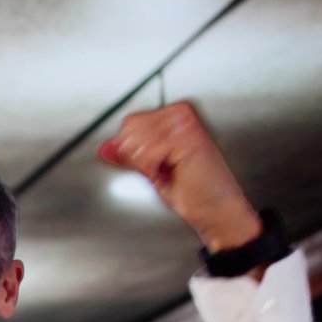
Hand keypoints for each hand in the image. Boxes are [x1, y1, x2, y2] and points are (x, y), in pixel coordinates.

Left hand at [97, 102, 261, 253]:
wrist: (215, 209)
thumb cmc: (191, 191)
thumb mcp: (150, 168)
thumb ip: (129, 154)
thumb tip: (106, 147)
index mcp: (175, 115)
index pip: (130, 123)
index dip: (132, 151)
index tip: (157, 163)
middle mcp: (181, 113)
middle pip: (129, 129)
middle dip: (138, 157)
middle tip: (164, 169)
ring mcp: (184, 123)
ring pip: (134, 142)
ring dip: (147, 166)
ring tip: (169, 171)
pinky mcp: (186, 137)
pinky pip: (145, 155)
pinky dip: (152, 170)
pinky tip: (172, 172)